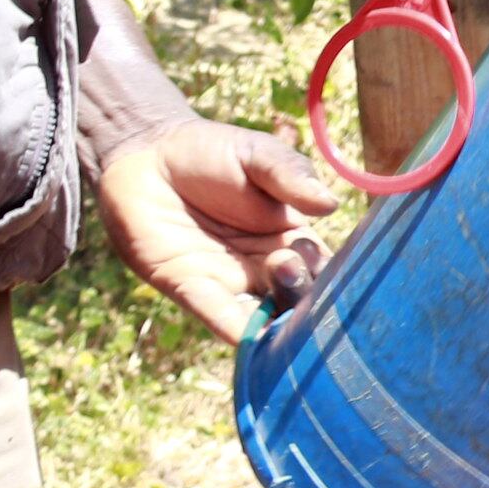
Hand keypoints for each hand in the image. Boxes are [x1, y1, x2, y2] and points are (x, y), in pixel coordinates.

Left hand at [99, 116, 345, 340]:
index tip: (341, 272)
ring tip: (281, 308)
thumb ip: (291, 175)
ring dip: (275, 318)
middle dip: (302, 292)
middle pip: (297, 298)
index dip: (335, 275)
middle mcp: (264, 268)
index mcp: (291, 237)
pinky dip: (234, 328)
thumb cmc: (210, 151)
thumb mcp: (259, 155)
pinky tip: (250, 336)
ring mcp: (227, 281)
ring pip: (263, 315)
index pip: (324, 269)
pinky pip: (216, 314)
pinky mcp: (188, 286)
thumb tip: (329, 203)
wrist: (147, 152)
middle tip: (288, 262)